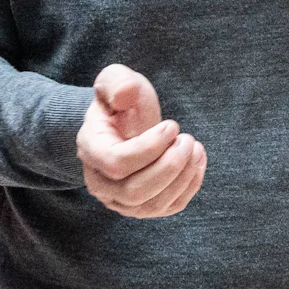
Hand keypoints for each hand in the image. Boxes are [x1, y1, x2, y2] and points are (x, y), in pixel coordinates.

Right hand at [75, 65, 206, 217]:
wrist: (126, 124)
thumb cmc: (123, 102)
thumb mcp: (117, 80)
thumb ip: (118, 82)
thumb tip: (124, 96)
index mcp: (91, 149)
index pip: (117, 163)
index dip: (149, 148)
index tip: (172, 125)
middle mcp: (100, 182)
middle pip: (134, 191)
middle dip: (169, 166)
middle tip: (188, 139)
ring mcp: (120, 199)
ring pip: (151, 206)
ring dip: (182, 177)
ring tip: (195, 148)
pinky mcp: (143, 206)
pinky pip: (168, 208)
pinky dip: (189, 187)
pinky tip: (197, 162)